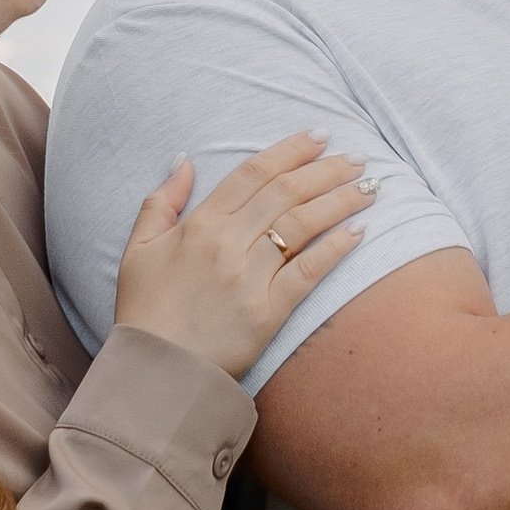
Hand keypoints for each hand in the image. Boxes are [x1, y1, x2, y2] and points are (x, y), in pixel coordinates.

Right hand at [112, 131, 371, 377]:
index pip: (253, 174)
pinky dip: (336, 248)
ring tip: (370, 187)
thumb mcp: (139, 249)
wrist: (155, 373)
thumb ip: (160, 202)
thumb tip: (184, 161)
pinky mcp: (267, 313)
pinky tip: (360, 231)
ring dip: (340, 200)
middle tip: (357, 158)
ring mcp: (249, 278)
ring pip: (302, 225)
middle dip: (326, 170)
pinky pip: (308, 272)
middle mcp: (227, 244)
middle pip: (286, 193)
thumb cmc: (145, 312)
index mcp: (199, 225)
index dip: (289, 151)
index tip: (319, 137)